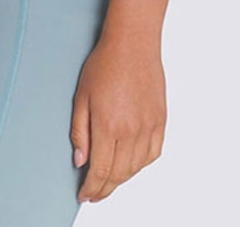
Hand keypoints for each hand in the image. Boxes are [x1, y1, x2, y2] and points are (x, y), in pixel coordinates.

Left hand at [71, 31, 166, 202]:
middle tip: (94, 193)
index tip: (84, 195)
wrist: (132, 44)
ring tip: (109, 182)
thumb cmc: (104, 64)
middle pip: (118, 174)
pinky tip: (130, 165)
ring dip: (121, 179)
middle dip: (104, 188)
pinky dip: (140, 165)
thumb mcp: (81, 96)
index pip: (100, 170)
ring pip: (135, 168)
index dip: (92, 188)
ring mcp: (148, 127)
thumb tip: (80, 161)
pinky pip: (152, 155)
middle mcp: (131, 131)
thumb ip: (79, 132)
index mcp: (108, 125)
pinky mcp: (160, 121)